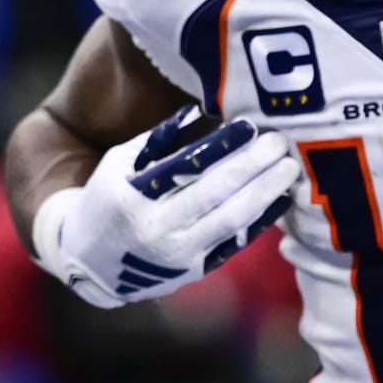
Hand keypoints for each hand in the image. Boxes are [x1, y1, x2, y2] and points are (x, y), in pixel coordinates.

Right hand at [35, 106, 299, 308]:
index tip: (250, 125)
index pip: (185, 167)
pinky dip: (263, 220)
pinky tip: (282, 197)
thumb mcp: (119, 164)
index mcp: (132, 198)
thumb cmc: (109, 199)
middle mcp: (156, 230)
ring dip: (266, 191)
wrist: (91, 263)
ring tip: (290, 167)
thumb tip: (195, 111)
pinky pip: (237, 242)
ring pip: (233, 220)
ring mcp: (179, 255)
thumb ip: (157, 140)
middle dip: (253, 165)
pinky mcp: (196, 270)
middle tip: (280, 142)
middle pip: (216, 193)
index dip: (222, 145)